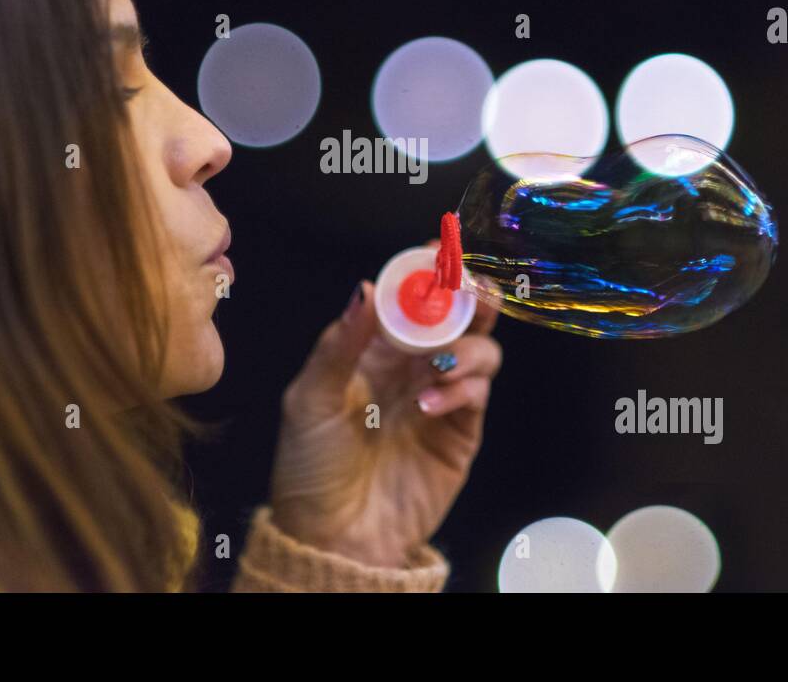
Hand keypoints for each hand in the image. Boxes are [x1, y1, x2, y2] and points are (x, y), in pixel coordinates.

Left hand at [267, 276, 501, 567]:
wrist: (334, 537)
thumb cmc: (310, 467)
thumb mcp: (308, 399)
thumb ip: (340, 344)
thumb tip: (364, 287)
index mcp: (371, 350)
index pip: (407, 297)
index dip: (425, 271)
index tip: (438, 250)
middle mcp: (410, 366)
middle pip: (456, 314)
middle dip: (469, 294)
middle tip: (470, 287)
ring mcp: (440, 397)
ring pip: (479, 347)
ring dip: (465, 345)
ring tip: (437, 366)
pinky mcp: (462, 432)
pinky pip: (478, 392)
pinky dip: (462, 388)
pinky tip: (430, 404)